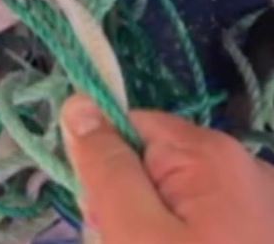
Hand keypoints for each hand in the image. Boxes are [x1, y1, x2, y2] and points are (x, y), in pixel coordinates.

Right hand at [60, 94, 273, 242]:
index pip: (129, 125)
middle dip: (127, 203)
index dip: (104, 165)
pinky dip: (181, 239)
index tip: (100, 214)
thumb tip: (78, 102)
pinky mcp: (263, 233)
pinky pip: (203, 222)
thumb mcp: (136, 231)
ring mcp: (262, 206)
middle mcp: (245, 165)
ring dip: (151, 227)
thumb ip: (106, 166)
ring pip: (175, 198)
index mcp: (213, 152)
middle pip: (152, 163)